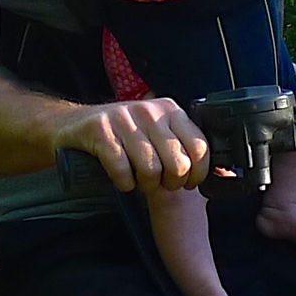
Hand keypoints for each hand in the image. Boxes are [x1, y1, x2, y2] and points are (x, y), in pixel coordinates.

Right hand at [50, 97, 210, 192]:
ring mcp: (123, 118)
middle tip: (158, 184)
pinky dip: (123, 183)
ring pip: (150, 169)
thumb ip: (185, 150)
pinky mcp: (100, 130)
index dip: (197, 174)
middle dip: (169, 184)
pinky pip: (122, 169)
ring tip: (138, 181)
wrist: (71, 126)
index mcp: (170, 110)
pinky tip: (121, 179)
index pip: (200, 147)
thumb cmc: (121, 137)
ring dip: (144, 185)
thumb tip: (224, 174)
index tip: (187, 183)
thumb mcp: (156, 136)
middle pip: (177, 163)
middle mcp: (149, 111)